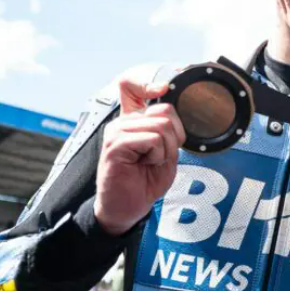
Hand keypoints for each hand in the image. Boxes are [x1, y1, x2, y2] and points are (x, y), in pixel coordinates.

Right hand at [94, 73, 185, 235]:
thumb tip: (170, 110)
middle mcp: (122, 122)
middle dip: (174, 137)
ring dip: (165, 150)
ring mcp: (116, 132)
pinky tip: (143, 165)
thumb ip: (168, 131)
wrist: (127, 208)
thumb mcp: (165, 153)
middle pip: (164, 110)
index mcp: (133, 121)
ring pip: (161, 126)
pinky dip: (157, 155)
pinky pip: (151, 139)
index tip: (163, 88)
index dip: (147, 83)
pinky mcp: (115, 145)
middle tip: (160, 156)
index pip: (130, 86)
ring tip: (150, 162)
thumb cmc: (145, 181)